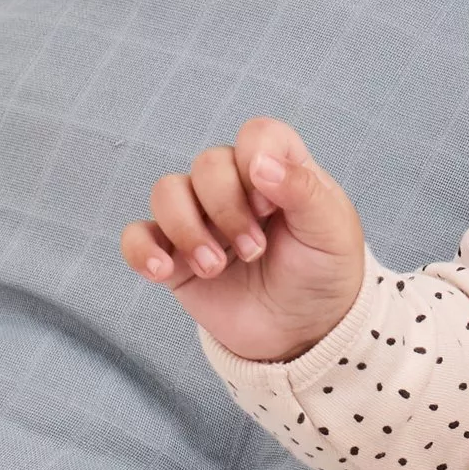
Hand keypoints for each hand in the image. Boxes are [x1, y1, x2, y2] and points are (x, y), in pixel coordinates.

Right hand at [119, 118, 365, 364]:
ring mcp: (202, 219)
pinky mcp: (175, 255)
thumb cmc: (323, 274)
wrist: (304, 334)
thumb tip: (261, 163)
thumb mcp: (332, 232)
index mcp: (279, 170)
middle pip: (207, 164)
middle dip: (227, 209)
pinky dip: (141, 250)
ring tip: (214, 269)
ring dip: (187, 230)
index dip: (257, 161)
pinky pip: (137, 236)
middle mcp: (235, 187)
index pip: (257, 135)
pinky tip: (162, 271)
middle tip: (255, 251)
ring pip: (166, 192)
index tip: (272, 205)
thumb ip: (304, 190)